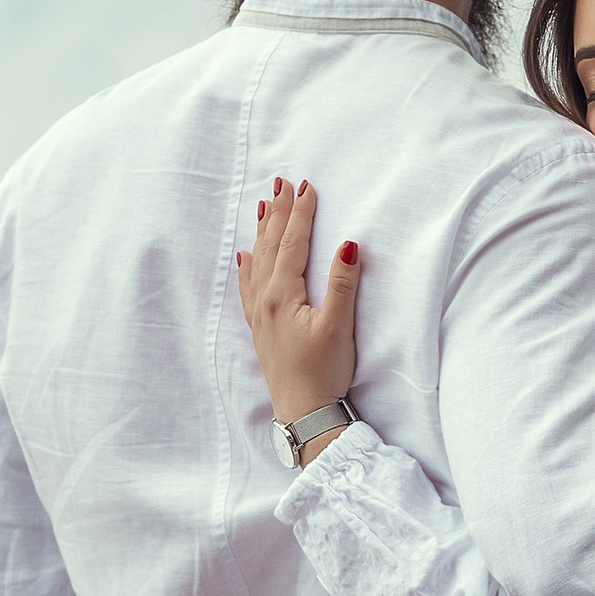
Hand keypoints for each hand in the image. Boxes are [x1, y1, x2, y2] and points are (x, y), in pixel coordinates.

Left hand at [235, 178, 364, 458]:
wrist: (303, 412)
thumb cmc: (323, 371)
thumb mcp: (339, 326)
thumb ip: (343, 283)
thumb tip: (349, 243)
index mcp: (282, 294)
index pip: (292, 243)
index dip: (301, 213)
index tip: (307, 186)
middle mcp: (264, 299)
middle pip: (271, 246)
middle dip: (279, 213)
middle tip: (282, 183)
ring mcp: (259, 313)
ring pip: (258, 261)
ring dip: (263, 232)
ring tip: (265, 206)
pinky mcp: (260, 327)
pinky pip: (248, 286)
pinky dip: (248, 265)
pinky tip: (245, 257)